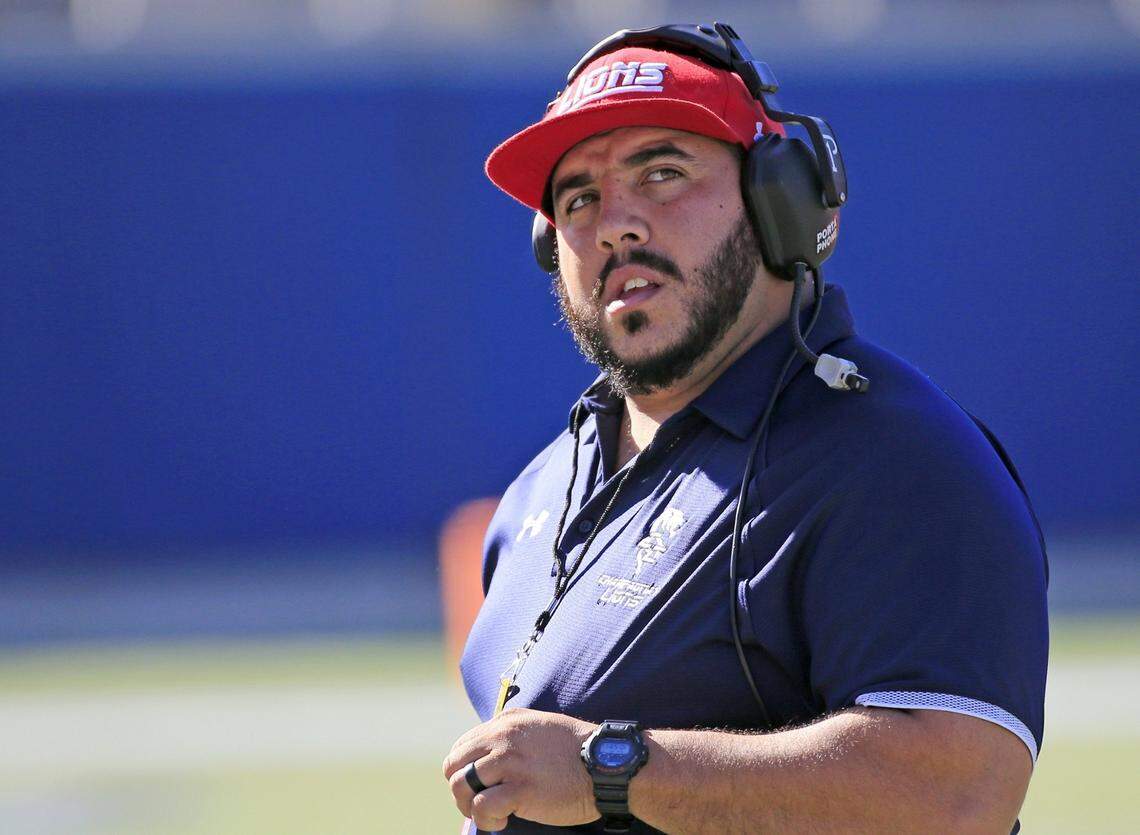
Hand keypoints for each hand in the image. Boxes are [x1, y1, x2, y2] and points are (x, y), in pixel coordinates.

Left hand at [443, 708, 599, 831]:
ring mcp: (511, 762)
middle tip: (479, 803)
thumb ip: (512, 734)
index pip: (461, 747)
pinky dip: (486, 819)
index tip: (479, 785)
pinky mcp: (520, 789)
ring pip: (461, 786)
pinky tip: (503, 821)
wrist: (606, 766)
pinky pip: (481, 806)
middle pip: (453, 766)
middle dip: (460, 789)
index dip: (463, 771)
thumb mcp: (539, 727)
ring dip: (470, 807)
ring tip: (492, 814)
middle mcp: (503, 738)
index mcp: (506, 722)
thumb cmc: (576, 752)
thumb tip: (488, 756)